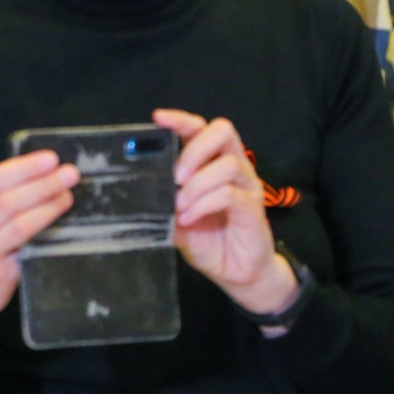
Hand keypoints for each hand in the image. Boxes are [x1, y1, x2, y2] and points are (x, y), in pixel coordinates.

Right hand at [0, 150, 78, 367]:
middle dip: (41, 183)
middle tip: (68, 173)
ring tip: (67, 194)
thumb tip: (37, 174)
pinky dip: (41, 227)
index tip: (50, 159)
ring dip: (47, 205)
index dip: (23, 168)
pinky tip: (56, 218)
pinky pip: (23, 245)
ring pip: (17, 221)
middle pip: (7, 199)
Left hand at [156, 109, 298, 318]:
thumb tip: (139, 189)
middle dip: (194, 149)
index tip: (158, 118)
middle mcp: (235, 168)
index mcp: (214, 163)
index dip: (181, 120)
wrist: (235, 274)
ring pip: (227, 164)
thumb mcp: (177, 220)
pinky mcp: (253, 209)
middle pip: (222, 131)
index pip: (202, 128)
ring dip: (197, 184)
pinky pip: (230, 194)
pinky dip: (204, 203)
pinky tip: (190, 219)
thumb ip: (164, 202)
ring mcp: (247, 187)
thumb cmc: (208, 242)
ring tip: (181, 206)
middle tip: (176, 177)